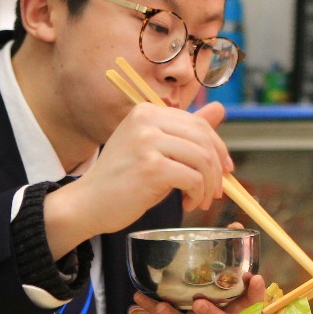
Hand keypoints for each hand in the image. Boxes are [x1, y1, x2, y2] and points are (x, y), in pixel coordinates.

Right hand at [43, 101, 233, 254]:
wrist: (87, 203)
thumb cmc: (123, 178)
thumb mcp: (154, 148)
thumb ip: (185, 131)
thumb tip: (220, 109)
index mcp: (147, 111)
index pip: (198, 123)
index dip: (218, 147)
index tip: (225, 169)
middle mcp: (146, 120)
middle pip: (204, 139)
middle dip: (217, 169)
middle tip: (216, 191)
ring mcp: (148, 142)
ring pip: (202, 159)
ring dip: (209, 185)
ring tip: (200, 200)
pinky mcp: (151, 167)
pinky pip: (193, 178)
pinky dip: (197, 194)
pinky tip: (188, 203)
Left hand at [133, 272, 267, 313]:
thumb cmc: (219, 305)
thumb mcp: (229, 289)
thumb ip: (232, 259)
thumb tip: (235, 227)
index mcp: (238, 311)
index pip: (252, 302)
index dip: (256, 292)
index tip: (255, 277)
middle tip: (199, 303)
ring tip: (162, 305)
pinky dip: (152, 309)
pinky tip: (140, 296)